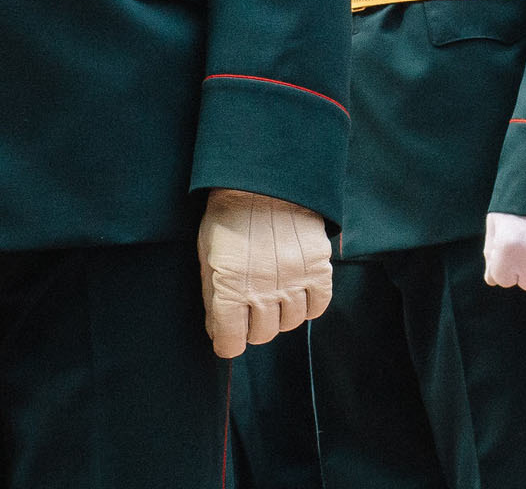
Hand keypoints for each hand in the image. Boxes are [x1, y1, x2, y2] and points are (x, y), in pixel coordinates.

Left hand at [198, 189, 331, 357]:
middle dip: (252, 327)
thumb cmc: (229, 218)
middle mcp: (262, 289)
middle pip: (261, 335)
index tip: (228, 337)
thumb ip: (212, 297)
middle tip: (250, 309)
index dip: (227, 343)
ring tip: (274, 296)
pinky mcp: (318, 268)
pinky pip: (317, 306)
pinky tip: (297, 292)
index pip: (231, 343)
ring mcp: (292, 280)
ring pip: (289, 323)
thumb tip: (219, 331)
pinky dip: (307, 305)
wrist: (264, 182)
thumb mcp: (208, 256)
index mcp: (229, 288)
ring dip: (279, 315)